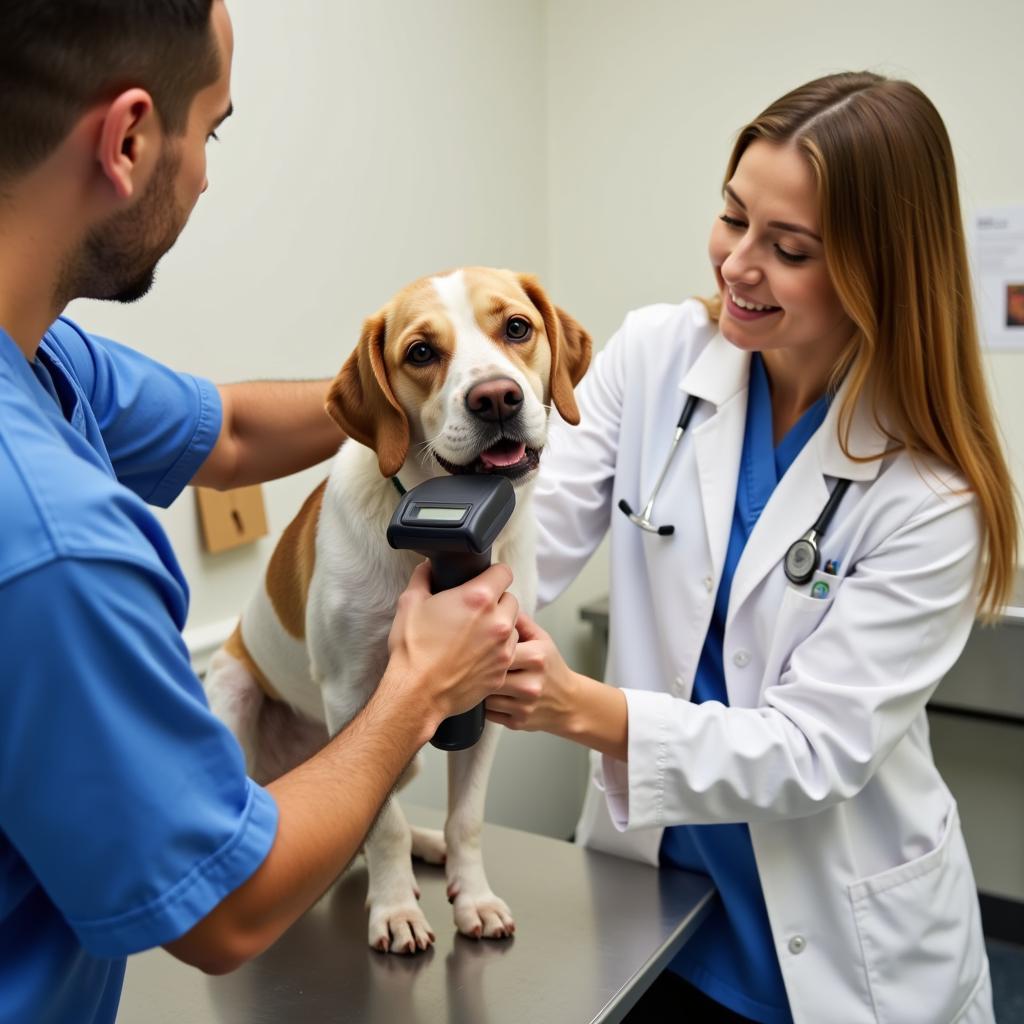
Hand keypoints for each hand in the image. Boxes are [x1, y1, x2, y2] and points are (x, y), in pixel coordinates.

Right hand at [385, 561, 518, 722]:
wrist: (416, 694)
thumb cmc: (413, 649)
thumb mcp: (410, 603)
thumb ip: (423, 577)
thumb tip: (428, 567)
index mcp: (479, 598)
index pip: (504, 572)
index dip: (493, 574)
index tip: (484, 580)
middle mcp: (498, 622)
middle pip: (511, 600)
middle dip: (496, 601)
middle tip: (475, 610)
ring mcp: (503, 649)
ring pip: (513, 627)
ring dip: (500, 627)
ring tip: (477, 634)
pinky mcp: (501, 671)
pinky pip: (508, 653)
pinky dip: (497, 651)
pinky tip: (476, 654)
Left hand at [485, 613, 579, 733]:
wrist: (568, 702)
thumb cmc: (552, 668)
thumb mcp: (542, 639)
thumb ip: (520, 623)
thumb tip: (498, 606)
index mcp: (536, 658)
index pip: (500, 649)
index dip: (485, 646)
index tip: (478, 644)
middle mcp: (531, 683)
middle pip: (491, 674)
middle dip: (479, 668)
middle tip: (471, 661)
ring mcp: (524, 706)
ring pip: (486, 695)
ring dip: (479, 687)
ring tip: (478, 678)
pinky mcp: (517, 722)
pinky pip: (488, 712)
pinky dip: (484, 704)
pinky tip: (487, 694)